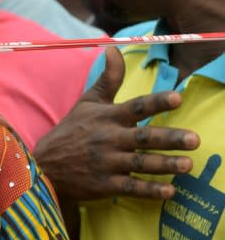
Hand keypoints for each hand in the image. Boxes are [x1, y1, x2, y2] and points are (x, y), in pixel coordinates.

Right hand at [33, 47, 199, 200]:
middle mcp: (108, 138)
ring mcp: (106, 163)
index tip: (176, 98)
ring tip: (187, 165)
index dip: (156, 102)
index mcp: (107, 117)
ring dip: (165, 165)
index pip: (135, 106)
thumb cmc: (71, 130)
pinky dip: (149, 191)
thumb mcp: (88, 102)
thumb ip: (108, 78)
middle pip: (142, 137)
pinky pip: (130, 188)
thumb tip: (113, 48)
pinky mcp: (104, 185)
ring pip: (140, 164)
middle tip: (194, 139)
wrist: (44, 165)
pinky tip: (169, 191)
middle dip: (169, 138)